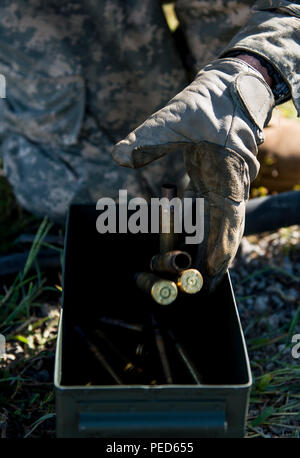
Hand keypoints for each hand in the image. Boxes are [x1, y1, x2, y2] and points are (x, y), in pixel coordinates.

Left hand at [112, 57, 273, 289]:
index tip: (208, 279)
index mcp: (227, 177)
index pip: (227, 225)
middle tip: (193, 286)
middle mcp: (230, 187)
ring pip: (216, 226)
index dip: (220, 254)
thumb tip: (119, 156)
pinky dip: (197, 229)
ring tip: (186, 272)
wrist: (231, 88)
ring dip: (203, 248)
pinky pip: (208, 212)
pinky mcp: (214, 181)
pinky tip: (184, 240)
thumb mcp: (176, 117)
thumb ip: (149, 138)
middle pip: (224, 233)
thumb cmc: (209, 102)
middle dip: (210, 260)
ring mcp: (224, 185)